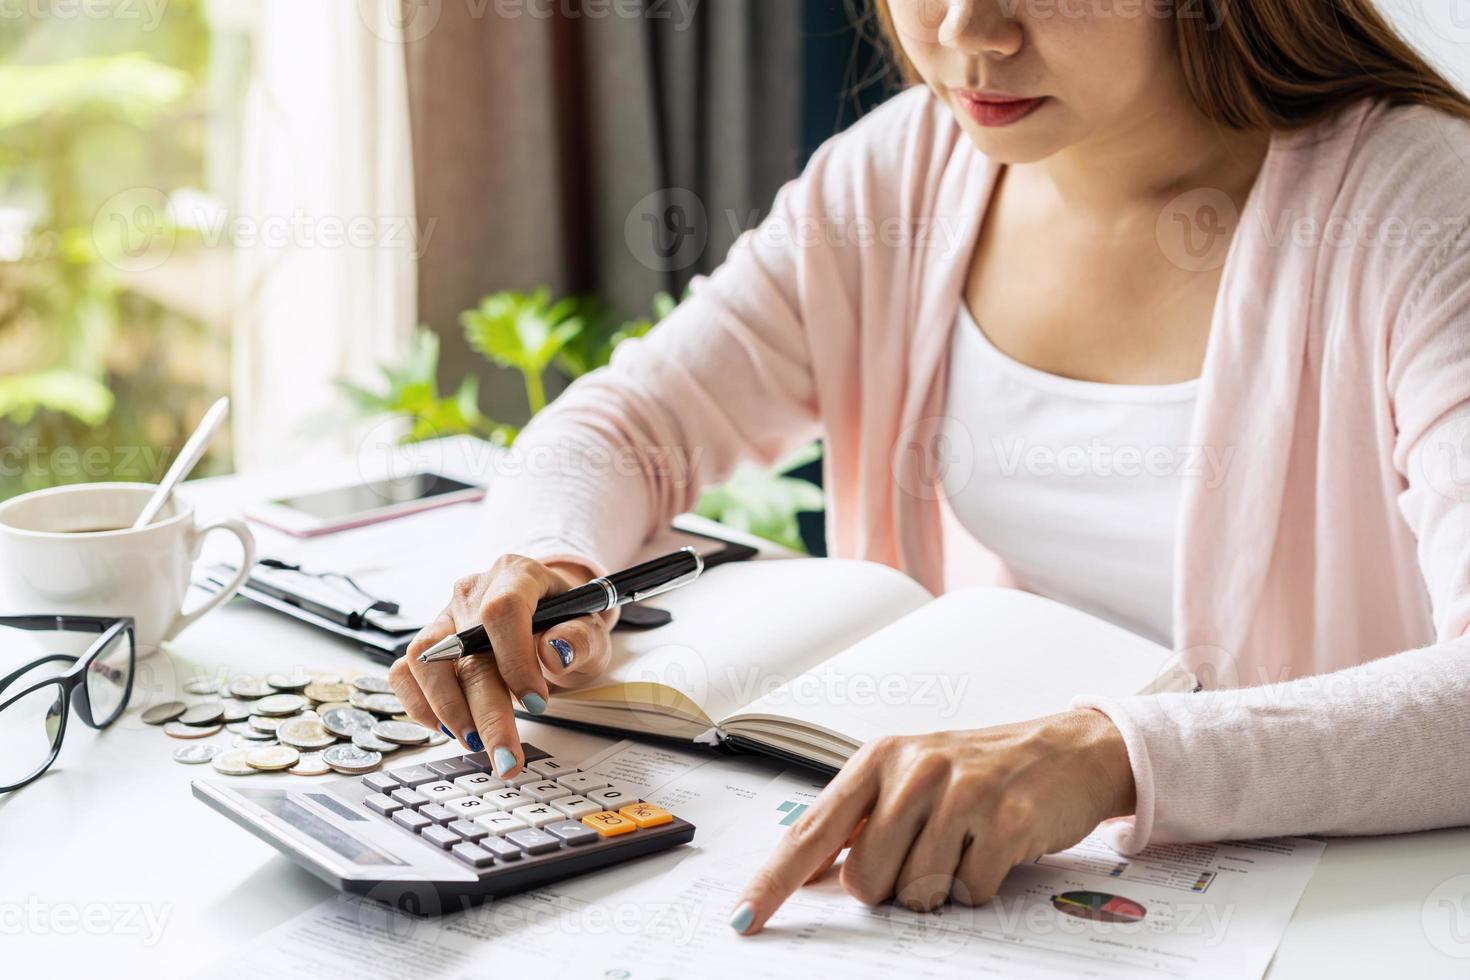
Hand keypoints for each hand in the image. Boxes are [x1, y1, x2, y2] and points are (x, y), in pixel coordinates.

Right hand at [387, 554, 613, 776]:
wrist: (550, 616)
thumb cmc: (568, 621)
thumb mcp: (591, 628)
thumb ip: (580, 638)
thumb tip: (556, 652)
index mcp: (516, 575)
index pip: (502, 611)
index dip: (515, 660)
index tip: (537, 703)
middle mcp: (473, 592)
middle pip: (464, 648)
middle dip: (486, 711)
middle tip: (505, 756)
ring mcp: (445, 617)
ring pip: (423, 659)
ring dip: (447, 709)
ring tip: (476, 742)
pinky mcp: (428, 644)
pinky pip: (404, 673)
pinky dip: (420, 706)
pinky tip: (450, 729)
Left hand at [730, 710, 1134, 932]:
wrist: (1067, 751)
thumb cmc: (981, 770)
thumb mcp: (911, 779)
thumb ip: (860, 823)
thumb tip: (812, 879)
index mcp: (878, 759)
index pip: (811, 831)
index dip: (774, 882)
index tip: (744, 918)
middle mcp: (914, 769)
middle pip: (866, 880)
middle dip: (892, 887)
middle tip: (926, 854)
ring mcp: (961, 794)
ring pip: (917, 894)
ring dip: (940, 887)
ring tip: (964, 846)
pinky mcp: (1005, 823)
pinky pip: (968, 896)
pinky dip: (979, 887)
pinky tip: (993, 849)